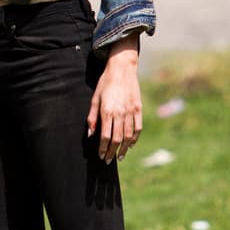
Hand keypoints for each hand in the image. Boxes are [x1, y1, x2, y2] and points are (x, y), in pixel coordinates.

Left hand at [86, 36, 142, 163]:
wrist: (122, 69)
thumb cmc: (105, 84)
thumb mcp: (94, 99)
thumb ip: (92, 118)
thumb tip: (91, 135)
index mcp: (107, 111)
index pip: (105, 136)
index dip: (103, 148)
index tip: (101, 155)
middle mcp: (119, 113)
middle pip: (117, 139)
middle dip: (112, 152)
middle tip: (109, 160)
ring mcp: (130, 111)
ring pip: (129, 136)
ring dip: (124, 148)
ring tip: (120, 156)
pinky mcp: (138, 109)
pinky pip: (138, 127)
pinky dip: (135, 138)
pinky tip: (131, 144)